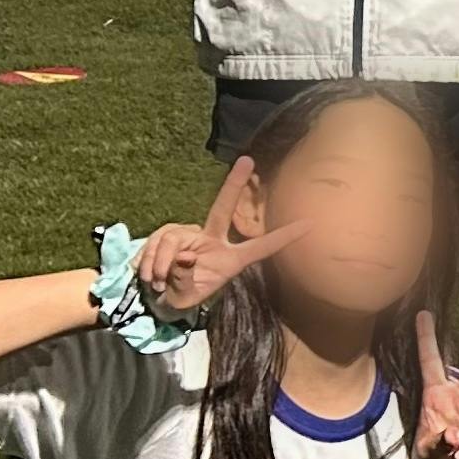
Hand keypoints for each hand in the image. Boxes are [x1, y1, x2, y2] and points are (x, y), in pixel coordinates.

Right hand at [136, 159, 306, 316]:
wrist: (155, 299)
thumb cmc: (181, 299)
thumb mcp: (184, 296)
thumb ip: (185, 278)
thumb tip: (186, 256)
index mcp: (230, 261)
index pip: (260, 248)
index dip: (283, 237)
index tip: (309, 224)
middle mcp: (214, 241)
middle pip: (224, 208)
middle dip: (234, 183)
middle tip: (247, 159)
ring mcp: (191, 234)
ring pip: (176, 239)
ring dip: (161, 263)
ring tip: (156, 283)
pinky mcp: (170, 233)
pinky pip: (158, 241)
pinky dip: (149, 261)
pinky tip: (148, 275)